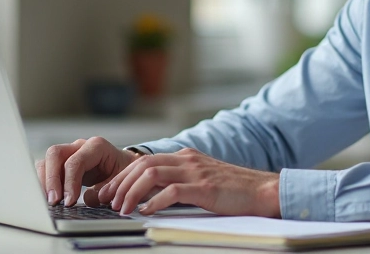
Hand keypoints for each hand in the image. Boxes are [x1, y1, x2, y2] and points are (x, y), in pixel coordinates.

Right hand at [35, 137, 139, 206]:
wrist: (126, 167)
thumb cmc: (125, 172)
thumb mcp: (122, 181)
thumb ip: (106, 189)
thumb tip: (87, 198)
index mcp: (97, 146)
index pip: (75, 161)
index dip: (69, 182)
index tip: (69, 201)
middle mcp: (80, 146)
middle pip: (55, 154)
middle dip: (51, 179)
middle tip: (54, 201)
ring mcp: (69, 152)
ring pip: (47, 160)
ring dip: (44, 181)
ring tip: (49, 202)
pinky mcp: (62, 163)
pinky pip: (46, 168)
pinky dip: (44, 182)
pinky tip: (48, 197)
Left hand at [96, 147, 280, 216]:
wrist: (263, 190)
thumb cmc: (233, 191)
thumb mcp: (201, 180)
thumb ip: (179, 182)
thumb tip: (150, 197)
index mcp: (185, 157)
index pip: (144, 161)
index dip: (121, 176)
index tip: (107, 192)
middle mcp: (187, 160)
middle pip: (142, 164)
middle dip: (119, 183)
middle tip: (105, 200)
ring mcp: (196, 172)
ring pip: (151, 174)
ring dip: (131, 192)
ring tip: (122, 208)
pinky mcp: (205, 187)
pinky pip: (172, 191)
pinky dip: (154, 201)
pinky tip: (145, 212)